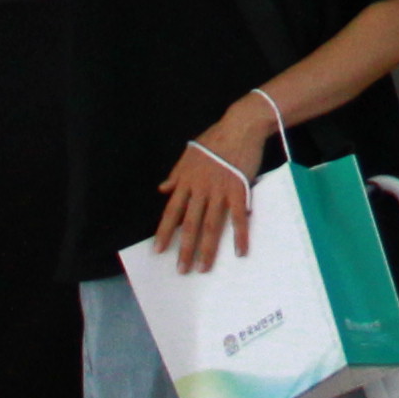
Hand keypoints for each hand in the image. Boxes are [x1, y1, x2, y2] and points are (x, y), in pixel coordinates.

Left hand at [153, 96, 280, 268]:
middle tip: (181, 270)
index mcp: (187, 180)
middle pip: (191, 224)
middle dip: (185, 249)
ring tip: (204, 268)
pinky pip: (238, 217)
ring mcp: (220, 190)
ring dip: (207, 249)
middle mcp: (201, 188)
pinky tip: (239, 251)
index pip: (172, 211)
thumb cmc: (215, 138)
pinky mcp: (239, 190)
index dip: (165, 232)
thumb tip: (162, 189)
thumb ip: (176, 173)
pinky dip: (240, 235)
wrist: (239, 127)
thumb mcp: (189, 153)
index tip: (158, 250)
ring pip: (211, 225)